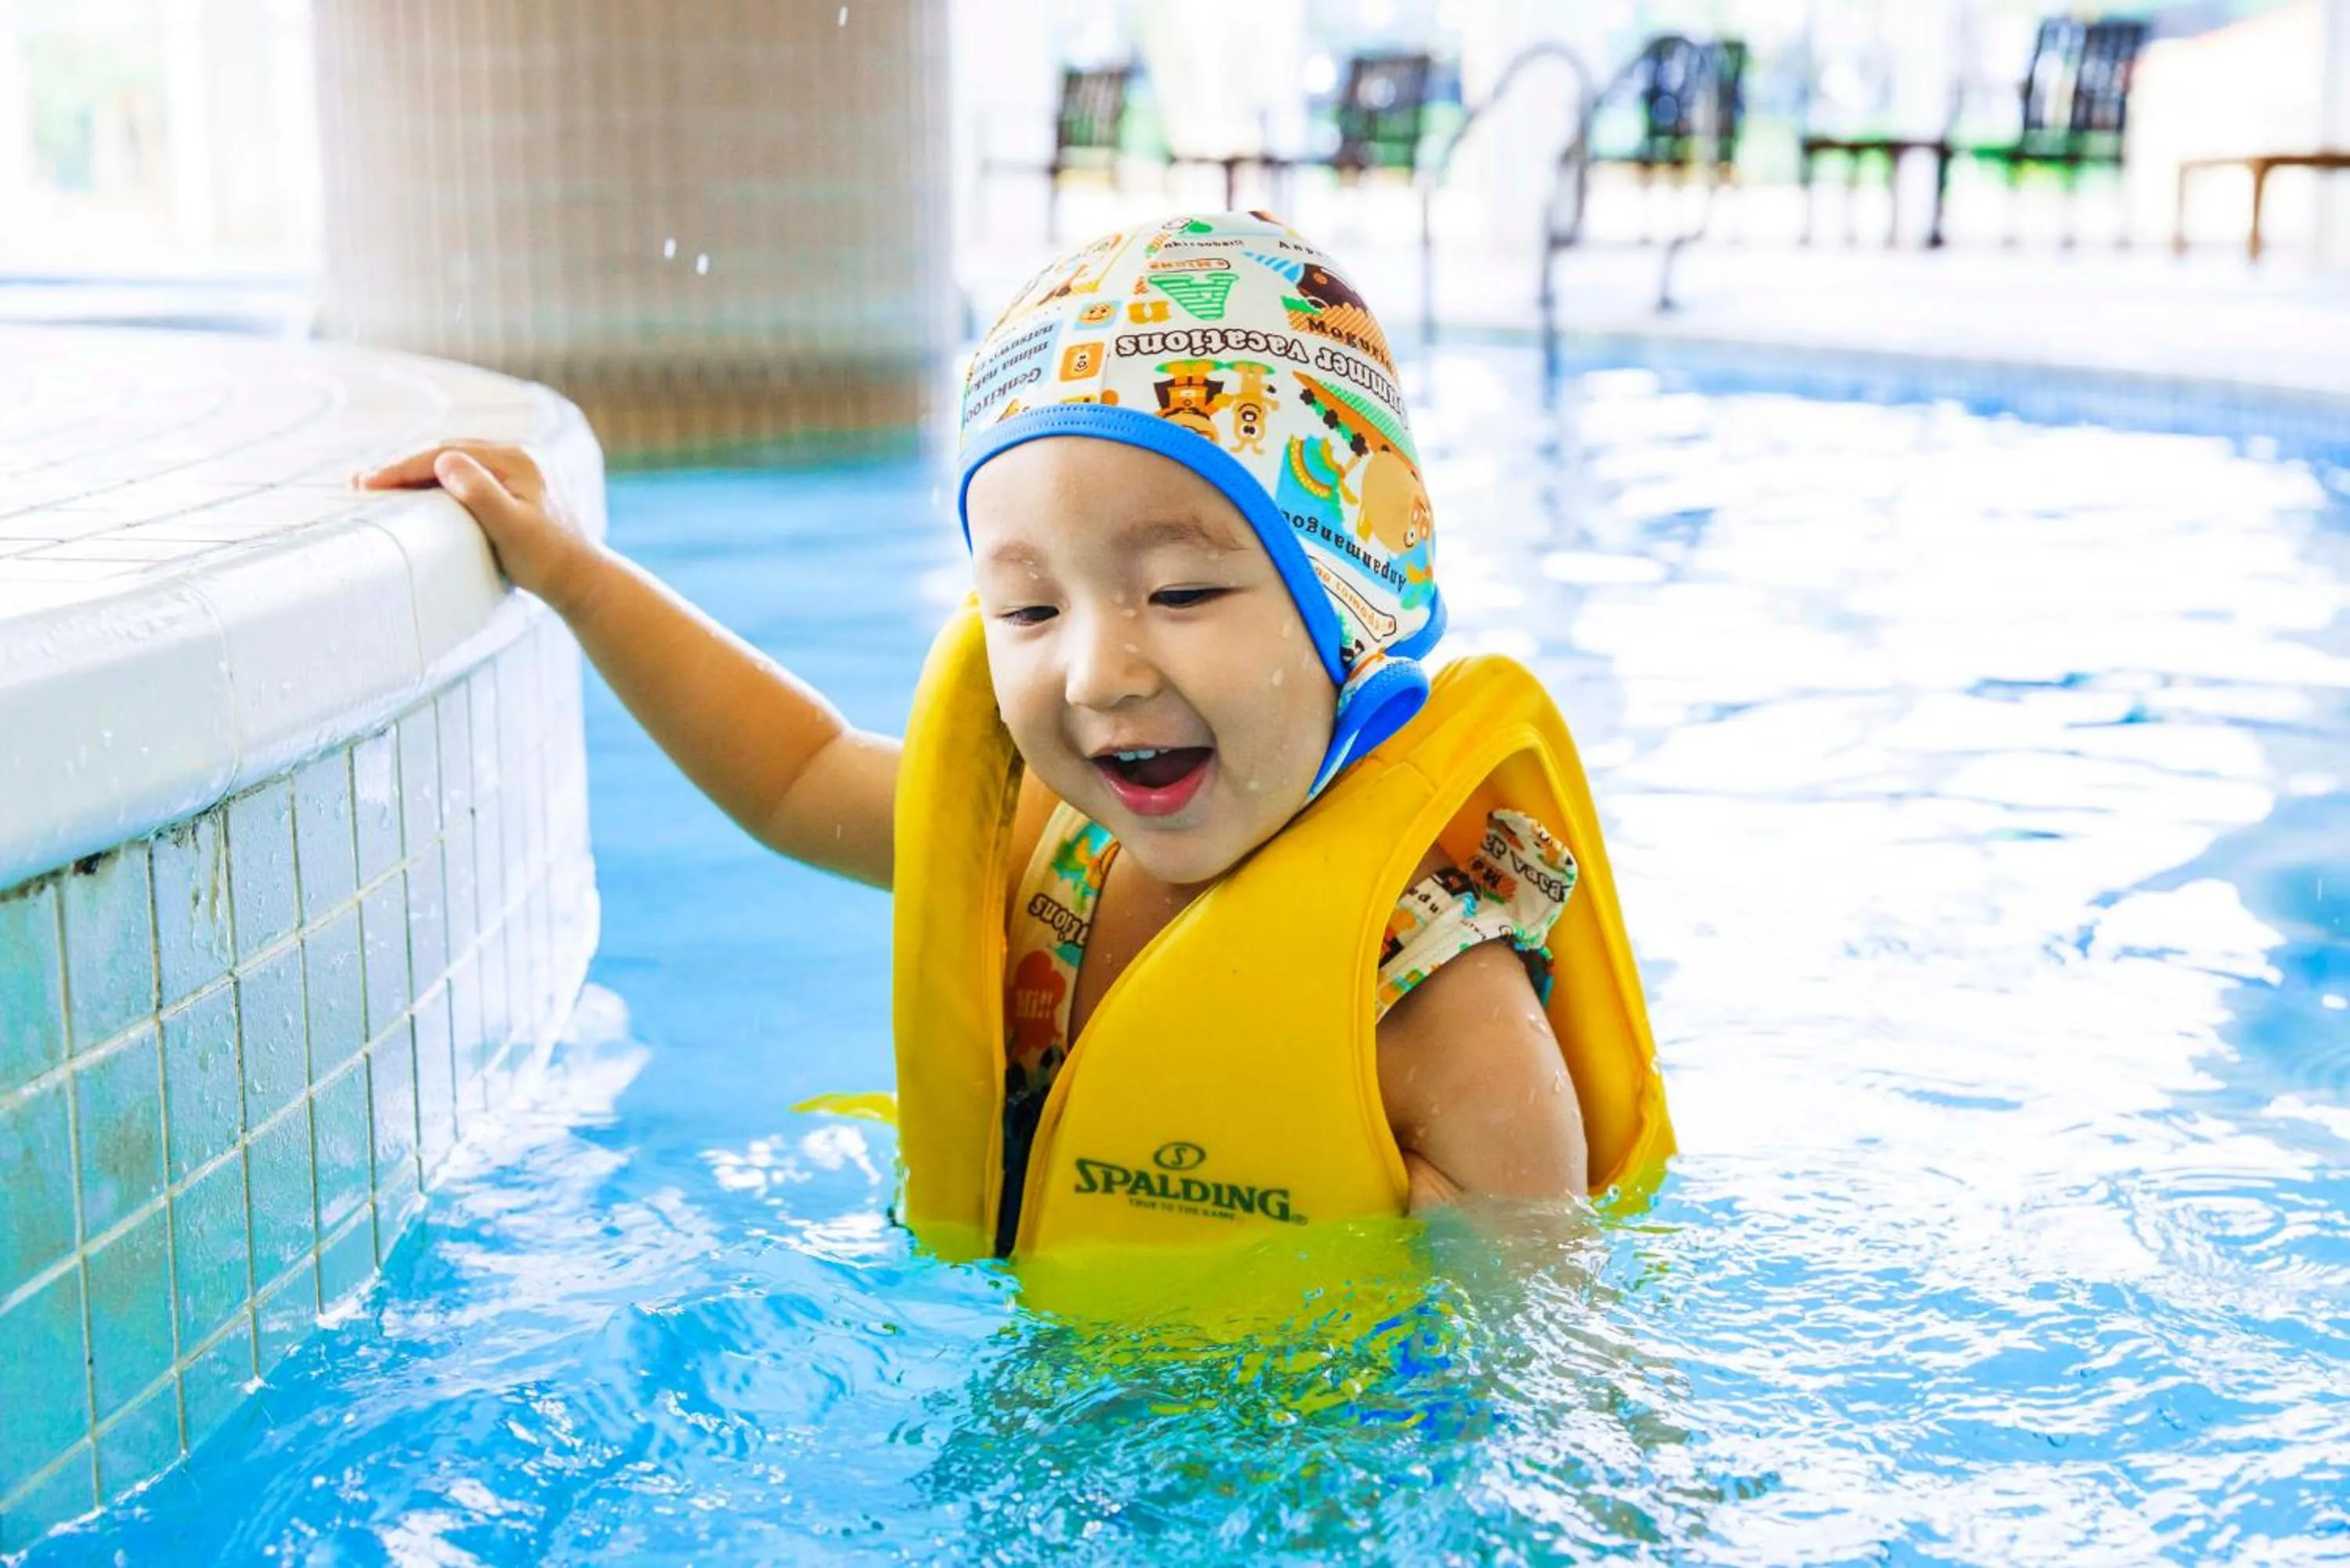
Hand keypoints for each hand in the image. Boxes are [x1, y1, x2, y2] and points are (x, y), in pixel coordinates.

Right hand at [355, 441, 597, 610]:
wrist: (586, 582)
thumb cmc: (549, 561)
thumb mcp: (512, 528)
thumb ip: (480, 493)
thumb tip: (444, 460)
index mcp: (516, 460)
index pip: (445, 456)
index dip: (402, 467)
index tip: (366, 483)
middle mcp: (520, 457)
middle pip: (449, 454)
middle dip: (405, 466)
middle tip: (362, 483)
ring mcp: (522, 471)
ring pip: (459, 464)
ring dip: (421, 472)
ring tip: (383, 484)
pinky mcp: (521, 489)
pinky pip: (472, 477)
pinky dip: (442, 482)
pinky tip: (424, 492)